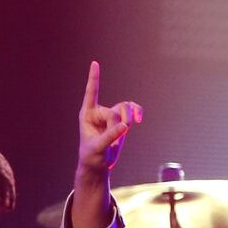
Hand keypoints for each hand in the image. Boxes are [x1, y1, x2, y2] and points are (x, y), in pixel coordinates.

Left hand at [78, 60, 142, 175]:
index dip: (94, 78)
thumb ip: (110, 137)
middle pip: (115, 110)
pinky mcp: (121, 120)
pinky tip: (139, 119)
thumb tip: (124, 126)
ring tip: (125, 133)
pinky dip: (138, 112)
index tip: (95, 63)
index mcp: (87, 115)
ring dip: (129, 120)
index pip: (92, 93)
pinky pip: (133, 110)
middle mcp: (98, 111)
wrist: (98, 164)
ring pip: (125, 109)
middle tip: (114, 139)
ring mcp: (111, 114)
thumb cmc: (92, 157)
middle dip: (118, 125)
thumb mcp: (98, 148)